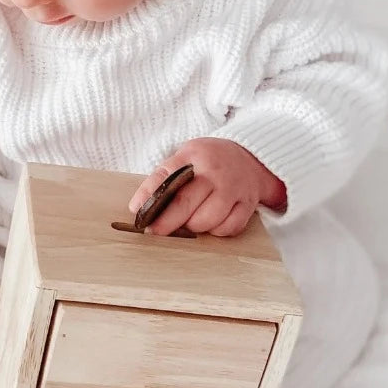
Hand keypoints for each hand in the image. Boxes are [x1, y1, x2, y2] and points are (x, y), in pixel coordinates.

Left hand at [128, 138, 286, 236]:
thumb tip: (138, 206)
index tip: (137, 213)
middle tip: (154, 231)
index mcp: (193, 156)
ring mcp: (232, 188)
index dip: (148, 197)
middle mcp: (214, 172)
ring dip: (192, 227)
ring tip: (188, 222)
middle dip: (166, 222)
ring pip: (206, 220)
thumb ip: (164, 178)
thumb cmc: (209, 161)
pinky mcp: (247, 204)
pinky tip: (211, 223)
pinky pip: (227, 228)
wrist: (250, 158)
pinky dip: (216, 231)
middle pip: (185, 203)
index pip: (165, 177)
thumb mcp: (185, 157)